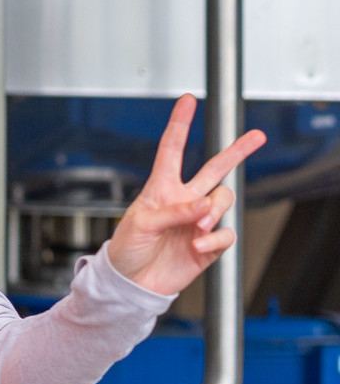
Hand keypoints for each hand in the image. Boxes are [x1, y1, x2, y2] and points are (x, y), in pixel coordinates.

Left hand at [105, 95, 264, 295]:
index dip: (180, 125)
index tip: (187, 100)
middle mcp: (184, 200)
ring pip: (223, 200)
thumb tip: (204, 206)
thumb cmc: (127, 249)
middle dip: (237, 151)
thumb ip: (172, 212)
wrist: (133, 283)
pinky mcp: (210, 243)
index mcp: (160, 188)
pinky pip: (226, 233)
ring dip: (214, 212)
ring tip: (198, 228)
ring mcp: (199, 220)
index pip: (172, 150)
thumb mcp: (141, 224)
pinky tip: (199, 246)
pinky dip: (215, 238)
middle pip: (215, 169)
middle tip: (257, 136)